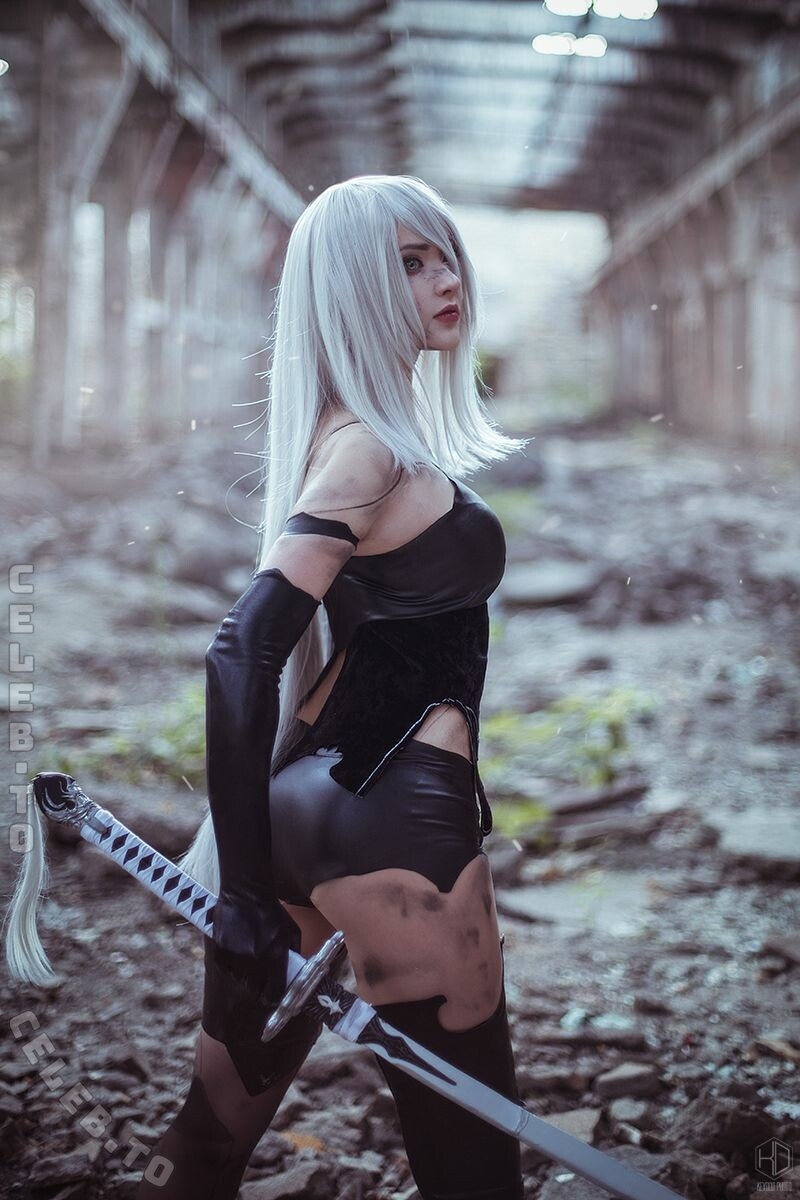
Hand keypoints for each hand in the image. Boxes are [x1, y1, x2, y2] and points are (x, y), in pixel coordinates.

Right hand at [211, 889, 300, 1011]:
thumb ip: (294, 953)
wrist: (246, 893)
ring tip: (249, 955)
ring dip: (245, 973)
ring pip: (240, 980)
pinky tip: (238, 947)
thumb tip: (294, 970)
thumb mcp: (292, 931)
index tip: (273, 991)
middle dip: (260, 985)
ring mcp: (236, 959)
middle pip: (255, 991)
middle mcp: (255, 963)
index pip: (273, 995)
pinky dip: (232, 963)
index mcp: (275, 959)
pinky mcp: (220, 953)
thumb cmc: (272, 911)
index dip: (273, 995)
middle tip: (262, 972)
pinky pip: (227, 969)